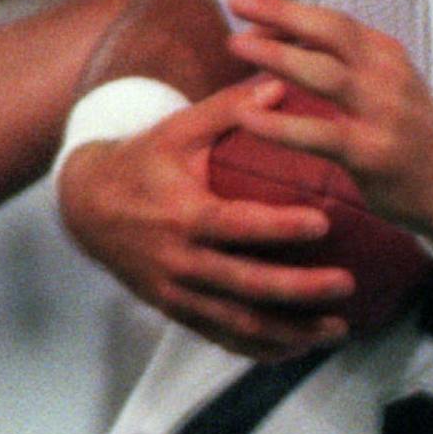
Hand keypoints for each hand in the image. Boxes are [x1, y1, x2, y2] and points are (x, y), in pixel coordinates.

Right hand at [56, 78, 356, 359]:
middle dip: (299, 292)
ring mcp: (177, 293)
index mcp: (182, 214)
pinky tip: (299, 347)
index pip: (236, 226)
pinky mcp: (177, 312)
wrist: (86, 206)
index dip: (279, 228)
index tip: (323, 224)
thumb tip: (282, 84)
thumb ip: (228, 109)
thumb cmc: (142, 161)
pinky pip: (223, 338)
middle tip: (345, 285)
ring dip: (290, 332)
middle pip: (246, 287)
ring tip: (337, 328)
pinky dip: (263, 349)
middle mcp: (180, 261)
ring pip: (239, 324)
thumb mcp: (177, 129)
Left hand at [224, 0, 432, 245]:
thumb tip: (289, 40)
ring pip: (323, 74)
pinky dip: (279, 125)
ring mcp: (382, 112)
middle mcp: (387, 75)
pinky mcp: (372, 152)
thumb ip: (348, 64)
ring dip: (276, 56)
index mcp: (387, 55)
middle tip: (236, 2)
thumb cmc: (410, 134)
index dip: (289, 10)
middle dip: (280, 13)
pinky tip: (248, 118)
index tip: (250, 5)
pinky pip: (319, 134)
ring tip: (235, 46)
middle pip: (329, 31)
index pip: (333, 21)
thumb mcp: (388, 86)